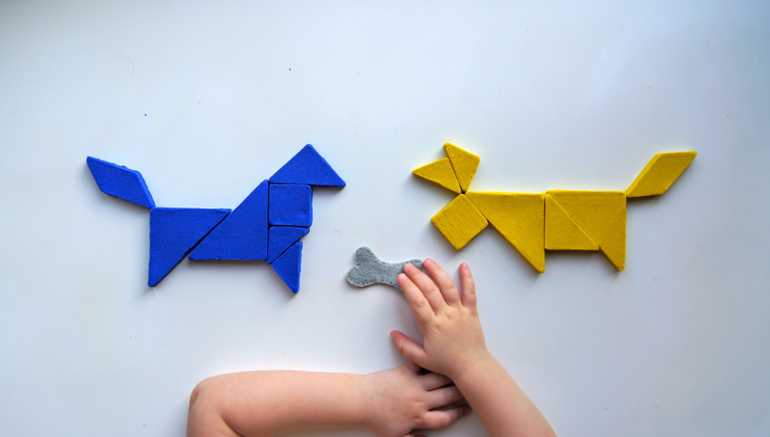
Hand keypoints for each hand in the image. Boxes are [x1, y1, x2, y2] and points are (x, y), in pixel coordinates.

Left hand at [363, 361, 469, 436]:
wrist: (361, 402)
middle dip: (461, 392)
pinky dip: (428, 358)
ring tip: (458, 369)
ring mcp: (413, 385)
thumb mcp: (394, 436)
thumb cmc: (376, 419)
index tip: (467, 408)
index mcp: (419, 418)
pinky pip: (420, 363)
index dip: (459, 413)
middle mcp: (420, 401)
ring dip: (450, 374)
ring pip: (439, 378)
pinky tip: (436, 354)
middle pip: (447, 396)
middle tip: (470, 386)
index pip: (445, 417)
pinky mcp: (405, 372)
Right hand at [391, 259, 491, 381]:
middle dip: (417, 276)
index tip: (401, 277)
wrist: (472, 367)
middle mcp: (446, 316)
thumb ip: (404, 347)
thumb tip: (392, 333)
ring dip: (437, 272)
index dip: (408, 287)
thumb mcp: (421, 359)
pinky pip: (470, 292)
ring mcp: (460, 312)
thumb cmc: (447, 364)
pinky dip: (468, 278)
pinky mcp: (472, 311)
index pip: (417, 302)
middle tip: (408, 266)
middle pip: (430, 290)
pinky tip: (463, 266)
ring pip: (448, 287)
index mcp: (432, 326)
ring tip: (428, 261)